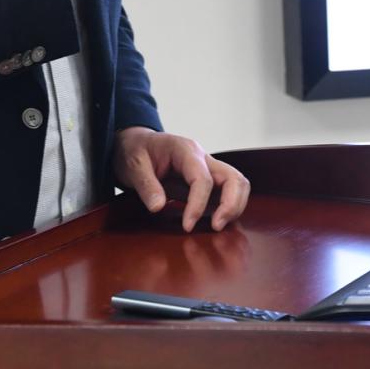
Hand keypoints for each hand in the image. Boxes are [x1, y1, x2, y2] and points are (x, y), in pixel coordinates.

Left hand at [112, 126, 250, 232]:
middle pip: (233, 178)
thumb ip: (146, 185)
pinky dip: (228, 206)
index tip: (187, 226)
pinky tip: (214, 221)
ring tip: (217, 226)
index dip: (198, 204)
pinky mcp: (207, 178)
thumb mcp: (132, 165)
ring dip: (234, 206)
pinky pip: (228, 190)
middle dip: (231, 204)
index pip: (203, 178)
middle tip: (215, 227)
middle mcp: (202, 157)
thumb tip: (158, 207)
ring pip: (237, 183)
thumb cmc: (134, 150)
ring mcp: (207, 167)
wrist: (134, 142)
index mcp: (185, 150)